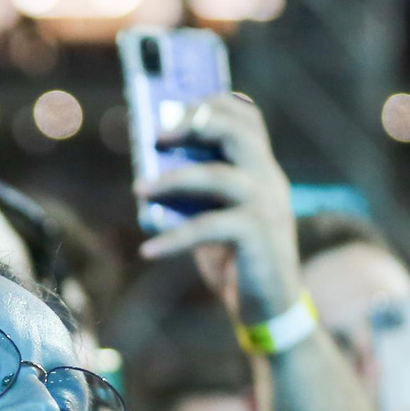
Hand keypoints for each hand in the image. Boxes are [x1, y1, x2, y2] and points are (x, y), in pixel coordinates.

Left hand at [136, 95, 303, 328]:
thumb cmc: (236, 257)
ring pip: (219, 176)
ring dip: (173, 179)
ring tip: (139, 189)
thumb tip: (148, 170)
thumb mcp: (216, 215)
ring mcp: (267, 206)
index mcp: (260, 167)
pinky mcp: (258, 236)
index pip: (246, 116)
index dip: (210, 104)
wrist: (271, 306)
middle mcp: (268, 179)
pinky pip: (209, 228)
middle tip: (155, 137)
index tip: (171, 109)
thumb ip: (195, 190)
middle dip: (194, 125)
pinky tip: (149, 251)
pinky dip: (175, 238)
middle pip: (237, 132)